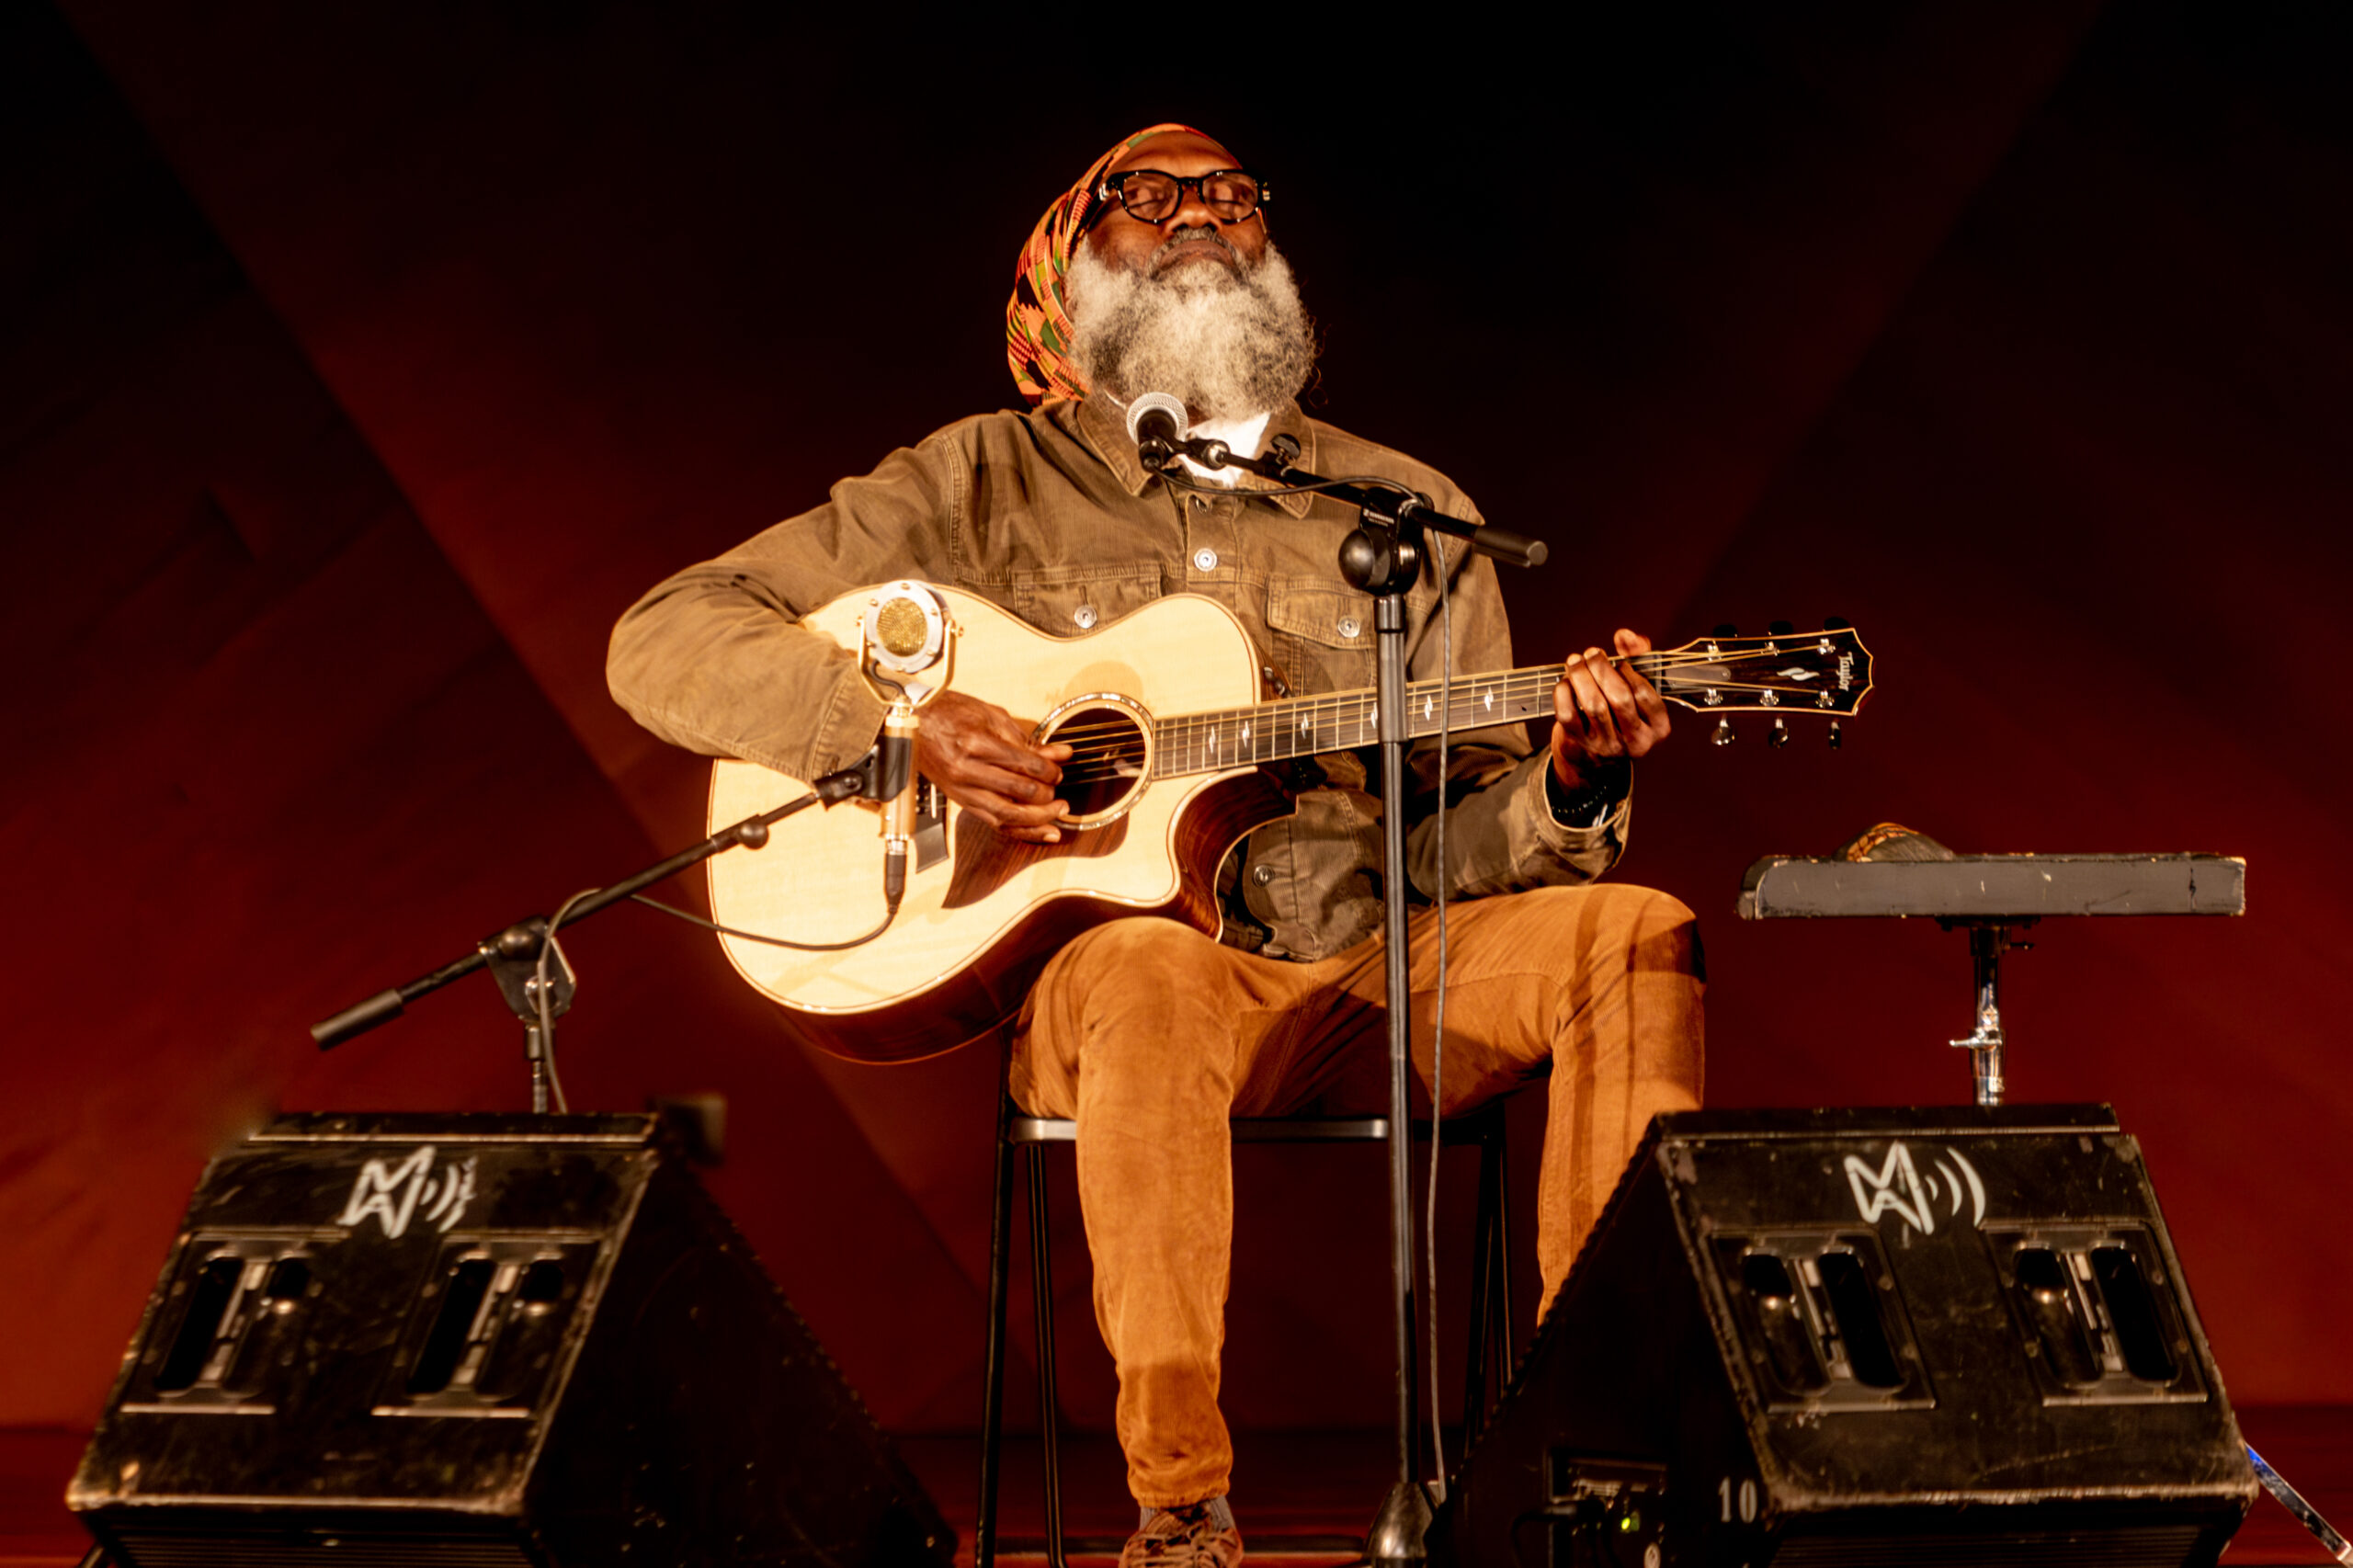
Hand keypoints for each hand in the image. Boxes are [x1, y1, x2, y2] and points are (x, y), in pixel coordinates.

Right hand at [914, 689, 1073, 843]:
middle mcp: (968, 770)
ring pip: (1007, 815)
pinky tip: (1038, 831)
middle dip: (1047, 795)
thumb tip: (1059, 754)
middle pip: (1020, 792)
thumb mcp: (991, 716)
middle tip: (1058, 791)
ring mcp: (962, 789)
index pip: (1026, 765)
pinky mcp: (960, 801)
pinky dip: (1018, 830)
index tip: (1058, 770)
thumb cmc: (949, 713)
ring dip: (1037, 819)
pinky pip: (993, 822)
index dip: (1050, 771)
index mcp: (977, 743)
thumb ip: (1026, 740)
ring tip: (1057, 815)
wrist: (913, 722)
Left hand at [1551, 629, 1670, 790]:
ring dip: (1581, 676)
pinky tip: (1566, 681)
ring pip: (1594, 706)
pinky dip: (1564, 692)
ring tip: (1575, 660)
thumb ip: (1637, 655)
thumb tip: (1625, 635)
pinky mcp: (1581, 744)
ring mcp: (1608, 746)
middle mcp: (1636, 742)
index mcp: (1658, 728)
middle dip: (1602, 669)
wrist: (1599, 751)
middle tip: (1592, 653)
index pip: (1644, 693)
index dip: (1629, 671)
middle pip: (1619, 699)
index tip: (1619, 661)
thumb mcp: (1637, 685)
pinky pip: (1568, 715)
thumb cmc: (1623, 708)